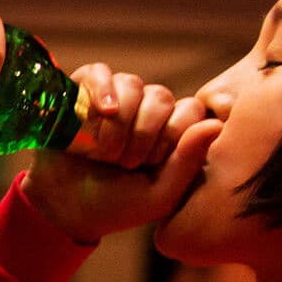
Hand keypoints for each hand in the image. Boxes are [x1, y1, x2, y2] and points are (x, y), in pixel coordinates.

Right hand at [20, 64, 222, 244]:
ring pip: (132, 84)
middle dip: (143, 133)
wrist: (65, 209)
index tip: (152, 164)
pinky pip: (98, 72)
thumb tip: (216, 124)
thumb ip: (188, 161)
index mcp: (171, 133)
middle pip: (161, 96)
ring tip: (104, 153)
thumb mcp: (159, 195)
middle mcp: (146, 110)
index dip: (173, 135)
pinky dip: (100, 89)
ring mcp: (115, 99)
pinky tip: (100, 112)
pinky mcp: (82, 92)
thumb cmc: (117, 206)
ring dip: (118, 123)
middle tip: (126, 163)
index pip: (191, 110)